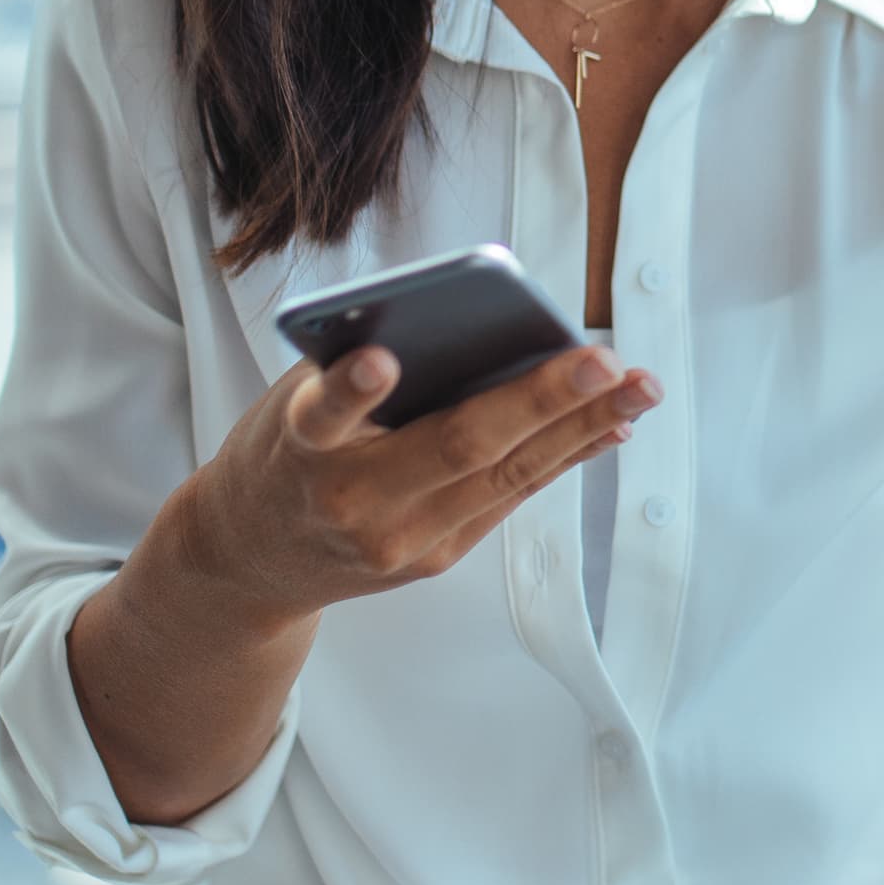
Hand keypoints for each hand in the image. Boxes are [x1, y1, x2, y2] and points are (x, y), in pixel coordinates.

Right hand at [166, 339, 661, 630]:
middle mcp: (351, 502)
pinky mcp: (432, 560)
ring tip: (638, 387)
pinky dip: (562, 457)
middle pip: (453, 449)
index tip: (379, 361)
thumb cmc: (277, 454)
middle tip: (599, 360)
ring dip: (580, 428)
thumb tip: (466, 321)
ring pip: (503, 477)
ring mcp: (399, 541)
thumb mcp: (287, 406)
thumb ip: (356, 372)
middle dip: (535, 401)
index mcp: (297, 449)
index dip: (350, 392)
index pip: (323, 418)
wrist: (245, 563)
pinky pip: (508, 498)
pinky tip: (609, 425)